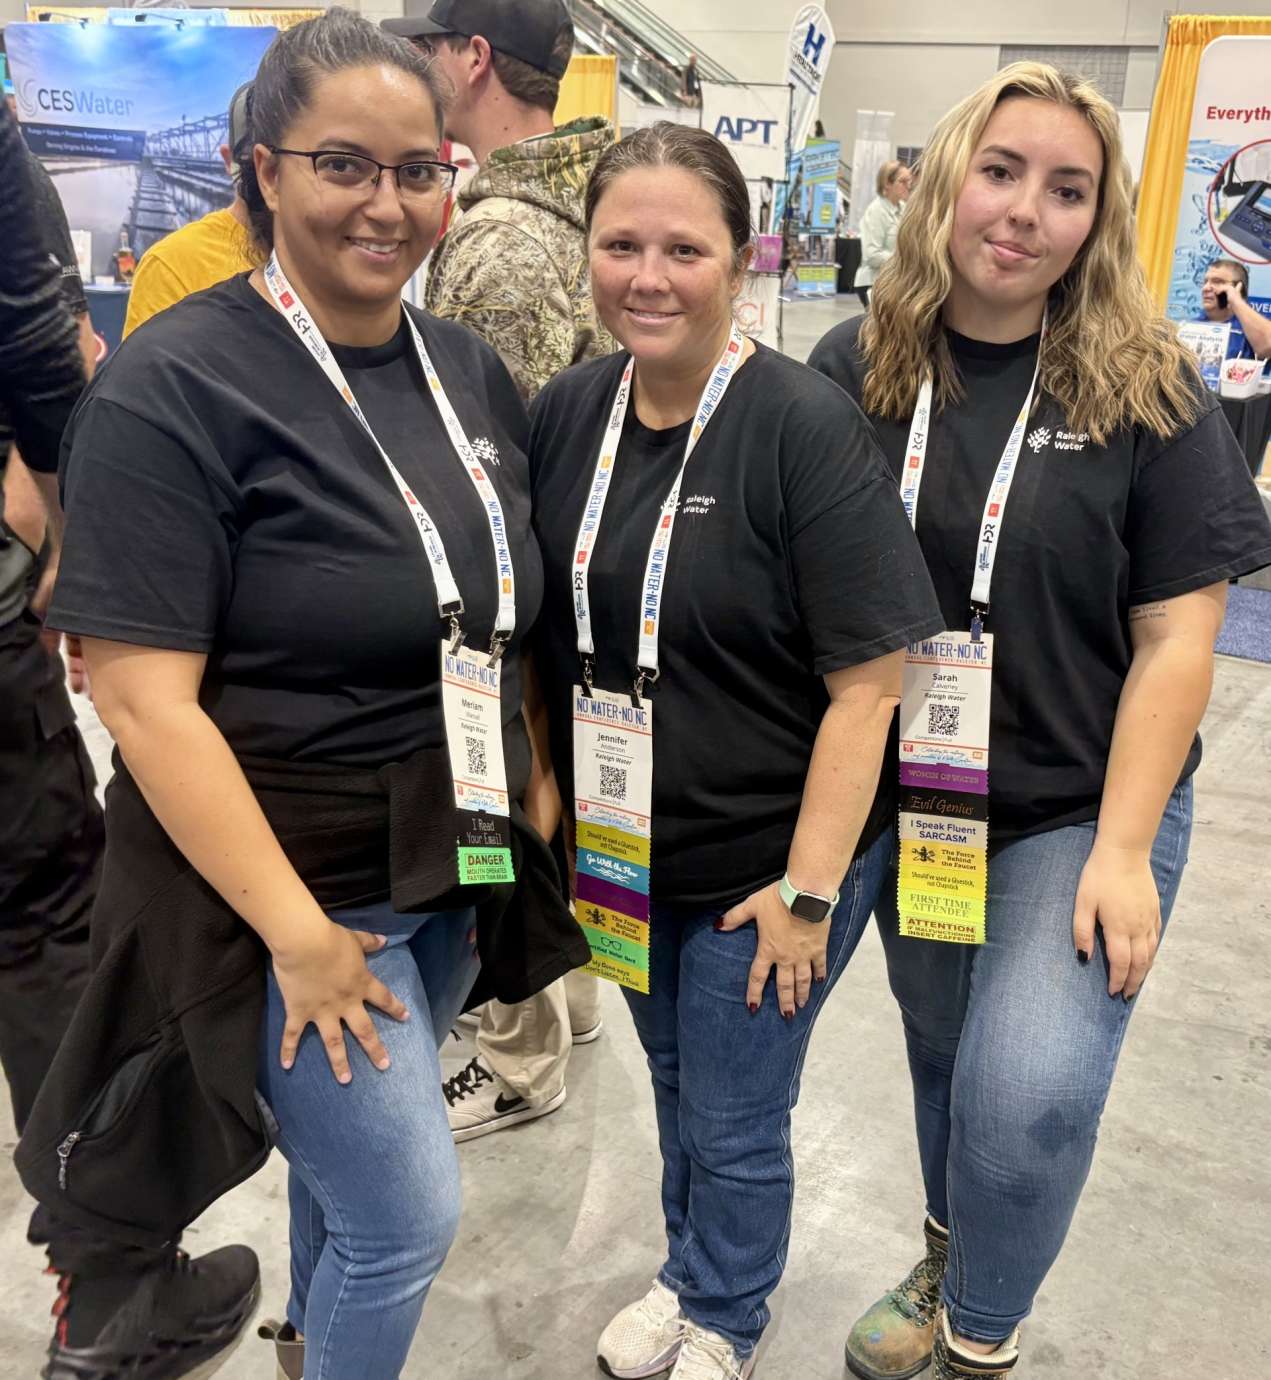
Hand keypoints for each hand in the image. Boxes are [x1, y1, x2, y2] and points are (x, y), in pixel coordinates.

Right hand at [272, 923, 409, 1082]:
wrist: (304, 943)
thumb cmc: (331, 939)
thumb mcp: (355, 939)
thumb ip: (369, 942)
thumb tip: (384, 940)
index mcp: (361, 984)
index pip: (384, 998)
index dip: (395, 1008)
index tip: (405, 1018)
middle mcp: (345, 1003)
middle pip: (364, 1030)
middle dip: (375, 1049)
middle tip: (384, 1065)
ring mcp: (322, 1011)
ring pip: (334, 1042)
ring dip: (340, 1062)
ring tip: (346, 1079)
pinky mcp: (299, 1012)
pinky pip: (293, 1035)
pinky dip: (288, 1050)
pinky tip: (286, 1065)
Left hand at [717, 881, 828, 1017]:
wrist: (805, 896)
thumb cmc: (777, 899)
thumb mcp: (752, 905)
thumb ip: (735, 917)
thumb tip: (718, 925)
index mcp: (767, 949)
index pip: (757, 977)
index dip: (754, 993)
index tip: (753, 1007)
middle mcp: (785, 957)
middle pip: (784, 985)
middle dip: (784, 1001)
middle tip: (786, 1015)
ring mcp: (803, 955)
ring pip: (803, 980)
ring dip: (802, 994)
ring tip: (802, 1005)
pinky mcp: (818, 948)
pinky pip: (819, 965)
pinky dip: (820, 974)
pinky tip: (820, 982)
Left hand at [1073, 842, 1160, 998]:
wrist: (1125, 852)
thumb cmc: (1099, 875)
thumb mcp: (1083, 902)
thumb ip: (1082, 931)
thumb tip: (1084, 958)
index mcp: (1119, 928)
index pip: (1120, 963)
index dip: (1117, 980)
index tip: (1112, 993)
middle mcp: (1138, 928)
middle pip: (1140, 963)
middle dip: (1133, 982)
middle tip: (1127, 996)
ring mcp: (1150, 919)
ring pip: (1151, 953)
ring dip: (1145, 971)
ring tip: (1137, 983)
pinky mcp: (1155, 909)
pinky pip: (1157, 938)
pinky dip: (1153, 953)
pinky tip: (1148, 956)